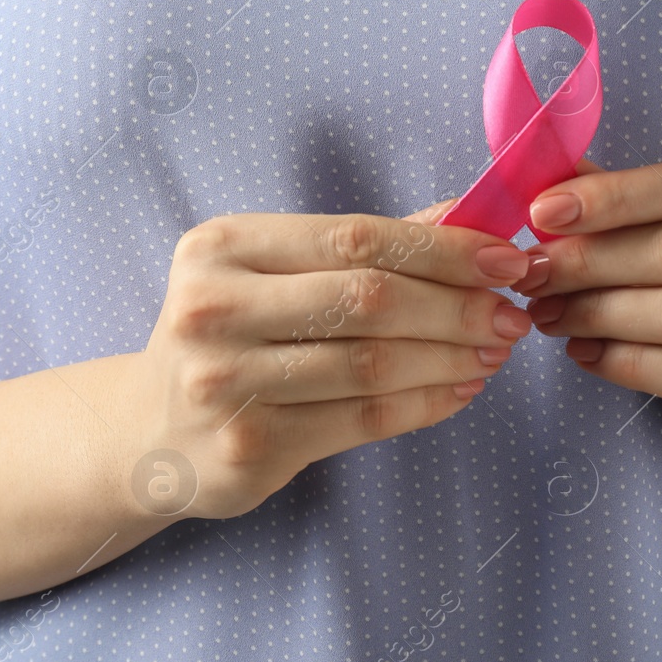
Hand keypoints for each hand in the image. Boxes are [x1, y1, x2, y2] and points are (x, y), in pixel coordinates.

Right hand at [138, 208, 532, 518]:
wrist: (148, 433)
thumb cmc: (231, 337)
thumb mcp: (275, 273)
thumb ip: (365, 246)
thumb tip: (468, 213)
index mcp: (222, 246)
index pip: (355, 238)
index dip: (443, 248)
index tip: (506, 259)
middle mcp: (214, 309)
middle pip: (367, 300)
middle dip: (457, 307)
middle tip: (512, 316)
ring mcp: (225, 383)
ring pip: (371, 365)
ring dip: (451, 358)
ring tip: (494, 353)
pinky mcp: (248, 447)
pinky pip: (362, 420)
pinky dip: (426, 404)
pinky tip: (460, 390)